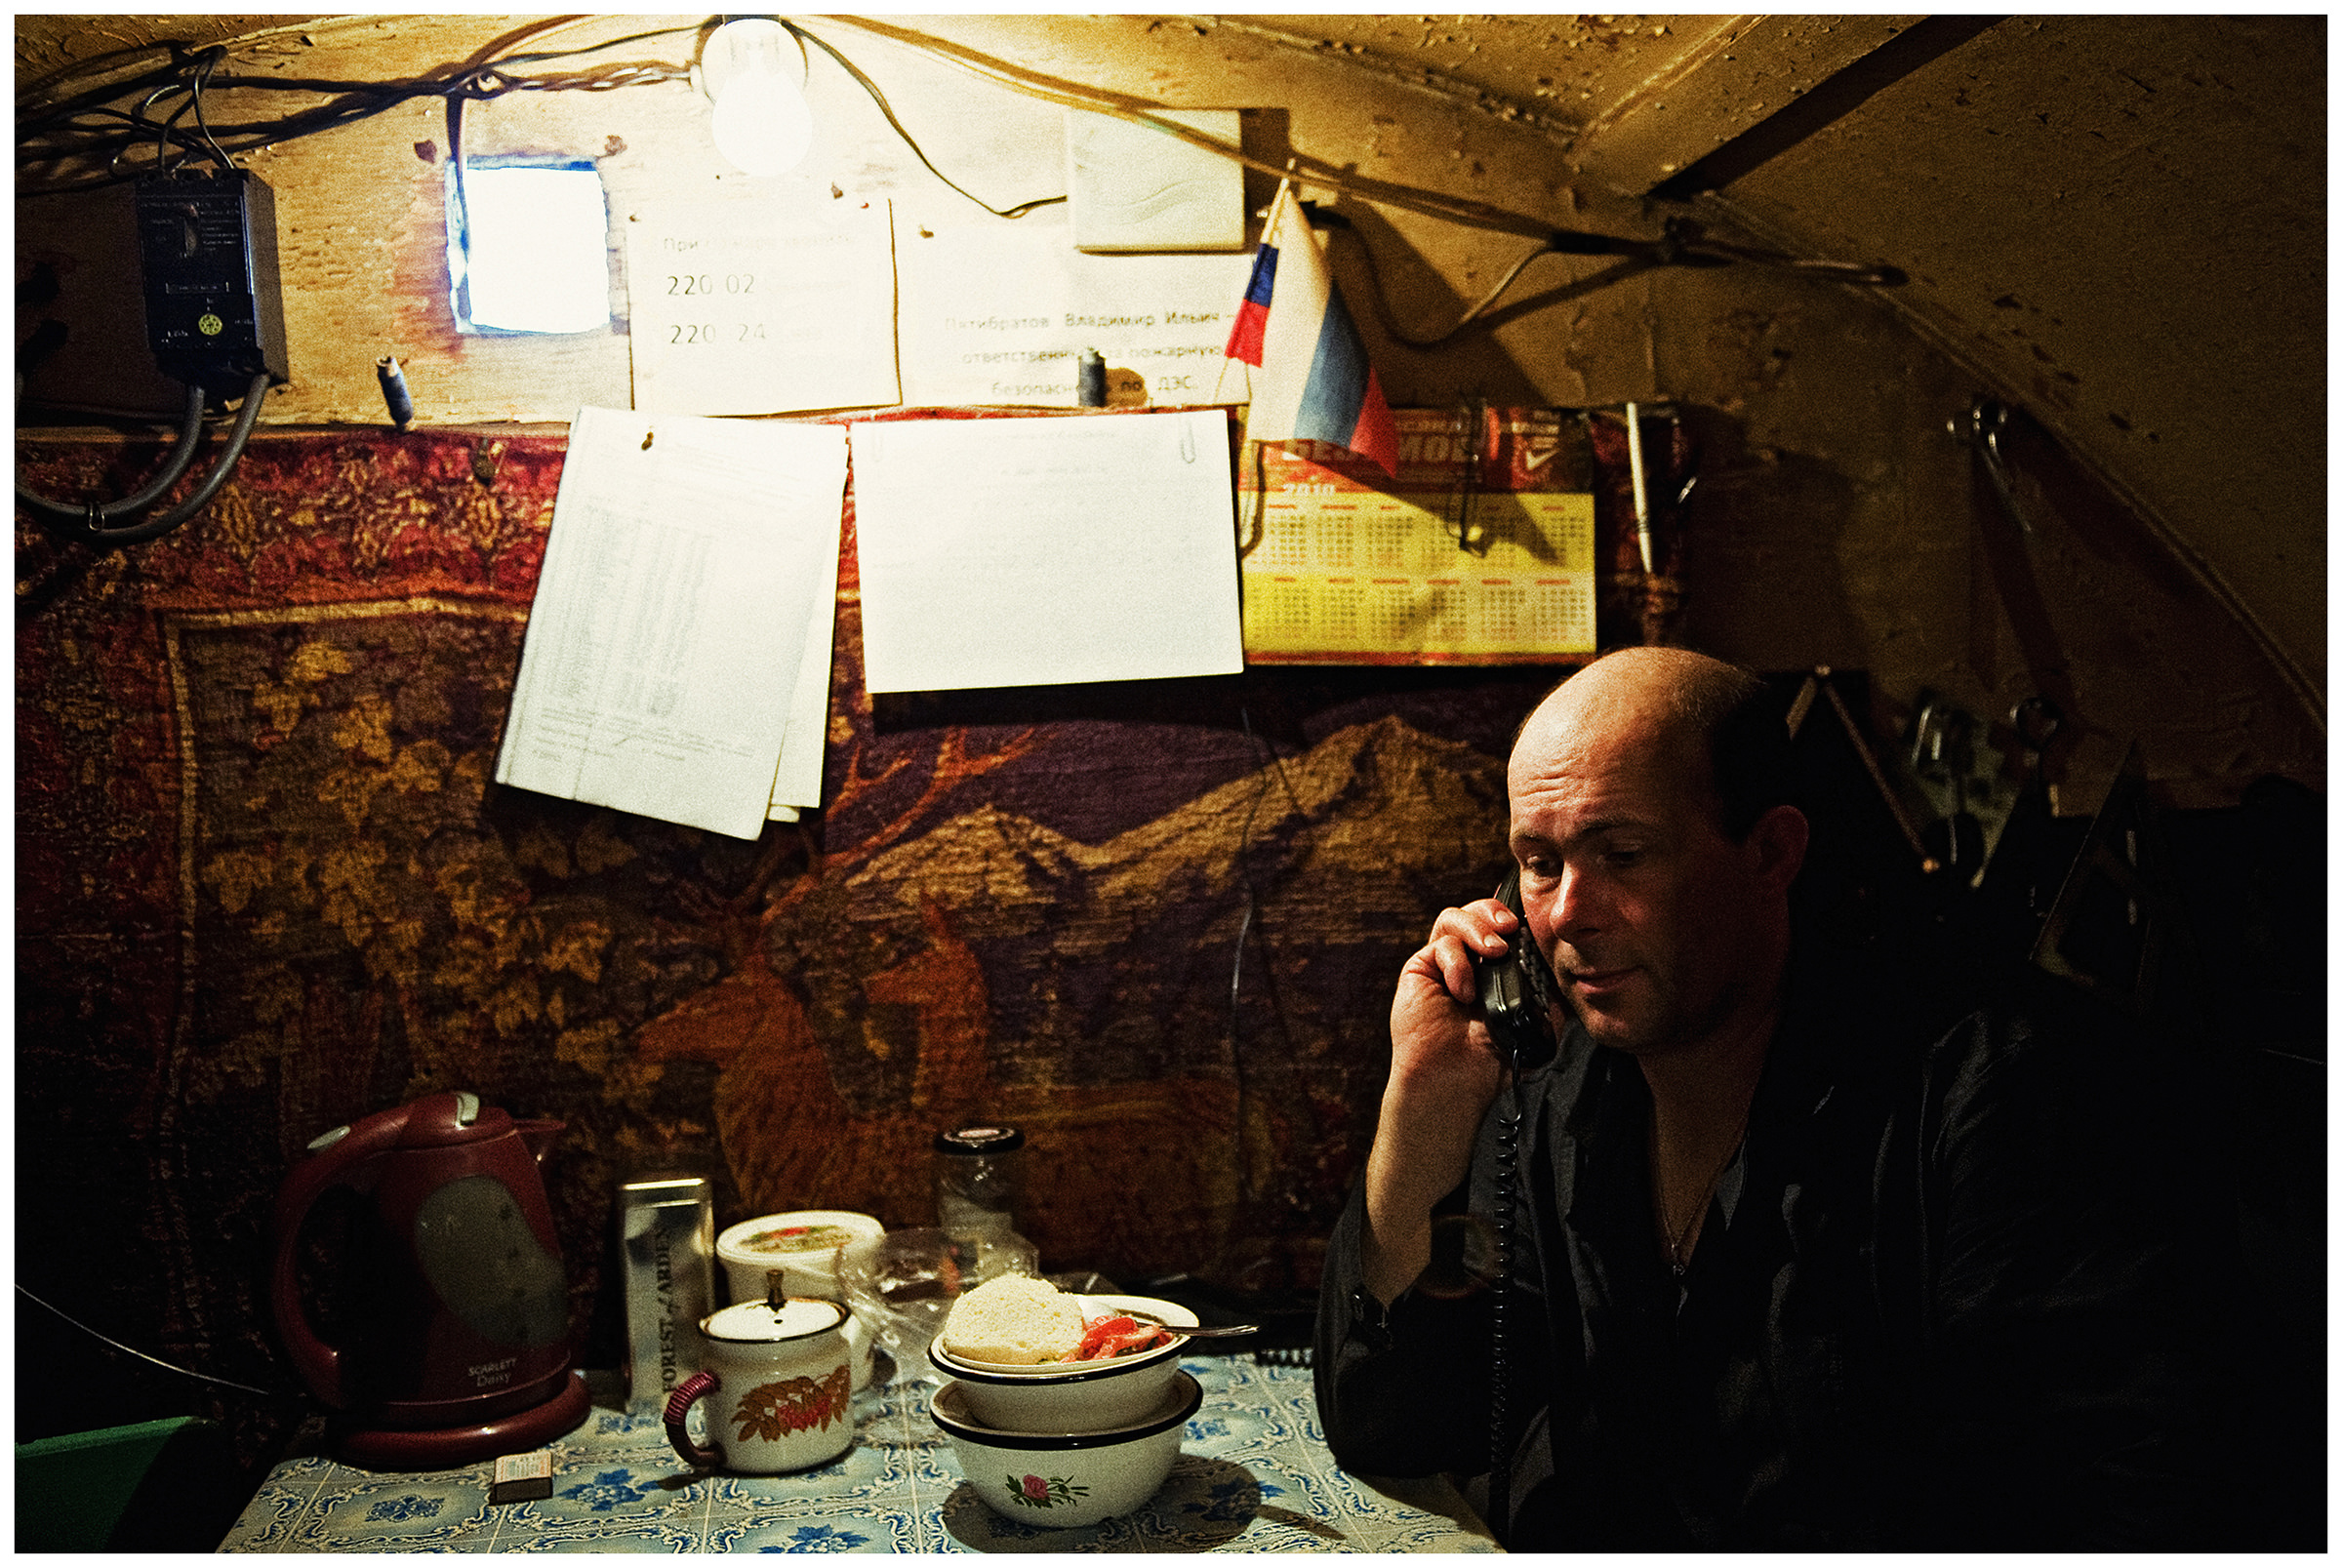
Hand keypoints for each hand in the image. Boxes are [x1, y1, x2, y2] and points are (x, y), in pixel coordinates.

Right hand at [1360, 898, 1520, 1303]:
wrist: (1451, 1089)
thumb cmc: (1488, 1066)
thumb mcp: (1531, 1030)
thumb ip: (1548, 1005)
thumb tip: (1567, 983)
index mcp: (1495, 972)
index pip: (1504, 929)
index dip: (1515, 920)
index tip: (1531, 929)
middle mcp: (1468, 964)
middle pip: (1478, 913)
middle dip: (1494, 913)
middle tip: (1510, 930)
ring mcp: (1442, 966)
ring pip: (1453, 919)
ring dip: (1475, 927)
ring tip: (1493, 950)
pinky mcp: (1419, 972)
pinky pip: (1437, 945)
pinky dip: (1455, 959)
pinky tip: (1463, 989)